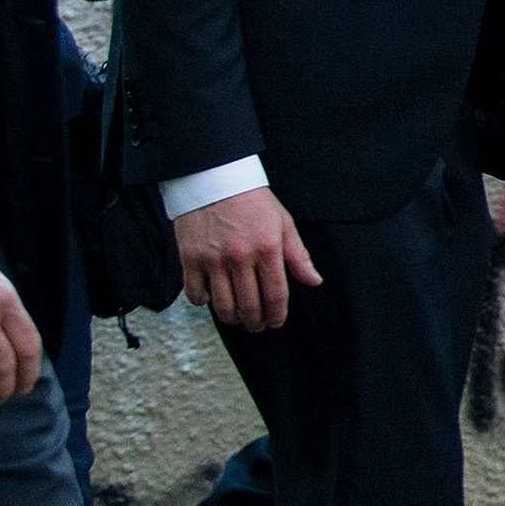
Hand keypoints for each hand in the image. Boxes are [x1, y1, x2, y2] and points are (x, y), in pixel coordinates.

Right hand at [177, 185, 322, 332]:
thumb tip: (314, 281)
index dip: (277, 315)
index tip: (276, 322)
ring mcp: (213, 260)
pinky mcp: (189, 259)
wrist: (214, 180)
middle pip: (249, 305)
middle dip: (256, 322)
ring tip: (238, 318)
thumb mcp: (283, 223)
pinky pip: (195, 294)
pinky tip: (212, 299)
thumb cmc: (252, 202)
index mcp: (268, 249)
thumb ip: (298, 256)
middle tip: (258, 326)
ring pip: (223, 305)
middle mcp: (240, 258)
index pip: (276, 294)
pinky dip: (204, 302)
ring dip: (232, 318)